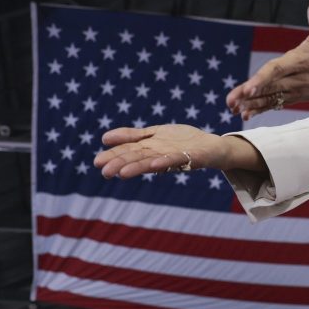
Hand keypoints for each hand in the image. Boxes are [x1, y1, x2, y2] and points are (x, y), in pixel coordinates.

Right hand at [96, 124, 226, 177]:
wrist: (211, 146)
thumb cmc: (181, 141)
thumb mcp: (153, 134)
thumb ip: (131, 136)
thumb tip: (104, 138)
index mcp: (149, 149)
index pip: (128, 151)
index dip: (113, 156)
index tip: (97, 163)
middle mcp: (158, 155)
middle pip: (137, 159)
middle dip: (121, 165)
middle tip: (104, 172)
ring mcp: (173, 157)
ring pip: (152, 162)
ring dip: (138, 168)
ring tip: (122, 174)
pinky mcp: (189, 157)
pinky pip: (176, 160)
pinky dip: (165, 162)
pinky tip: (155, 165)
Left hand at [225, 0, 308, 118]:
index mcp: (301, 61)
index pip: (278, 70)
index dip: (262, 79)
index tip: (248, 89)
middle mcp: (297, 78)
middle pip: (270, 87)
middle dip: (250, 95)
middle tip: (231, 102)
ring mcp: (296, 90)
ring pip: (271, 98)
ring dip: (252, 104)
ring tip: (234, 109)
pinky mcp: (295, 96)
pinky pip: (276, 103)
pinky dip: (261, 109)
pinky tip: (245, 114)